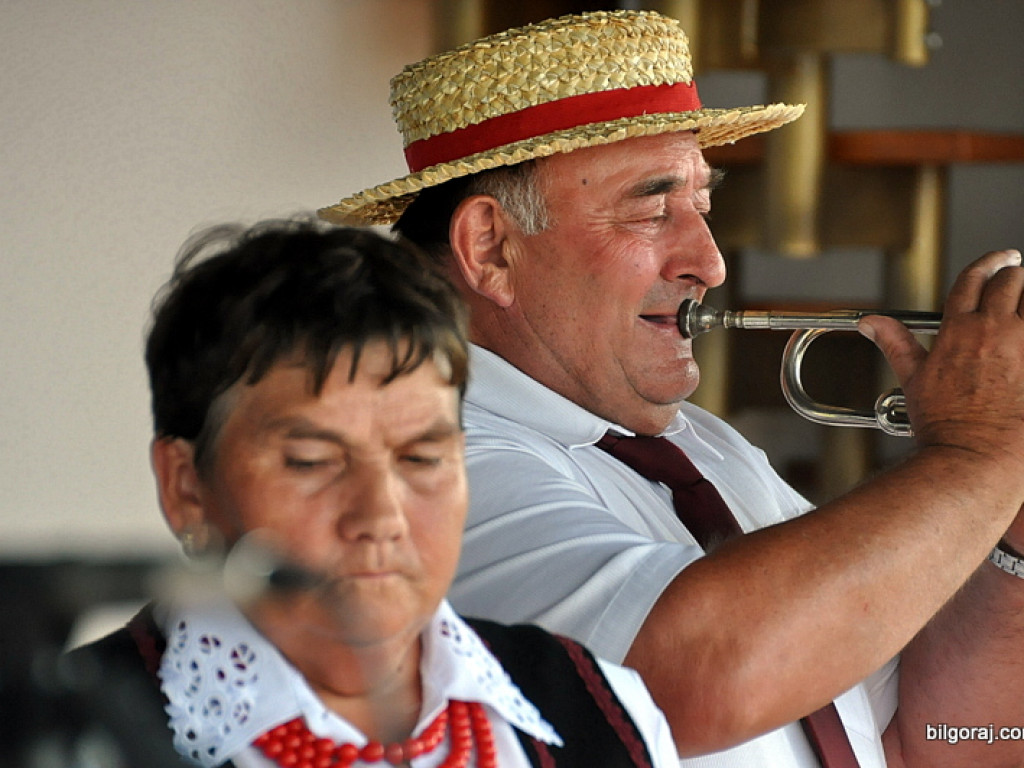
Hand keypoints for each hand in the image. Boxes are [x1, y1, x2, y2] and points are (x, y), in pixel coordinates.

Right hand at [859, 249, 1023, 464]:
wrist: (974, 454)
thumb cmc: (944, 423)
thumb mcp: (913, 378)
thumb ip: (894, 342)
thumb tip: (870, 322)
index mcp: (958, 329)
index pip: (973, 279)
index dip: (988, 263)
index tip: (1001, 258)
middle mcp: (993, 329)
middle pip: (1012, 280)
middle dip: (1014, 276)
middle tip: (1018, 279)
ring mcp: (1022, 344)